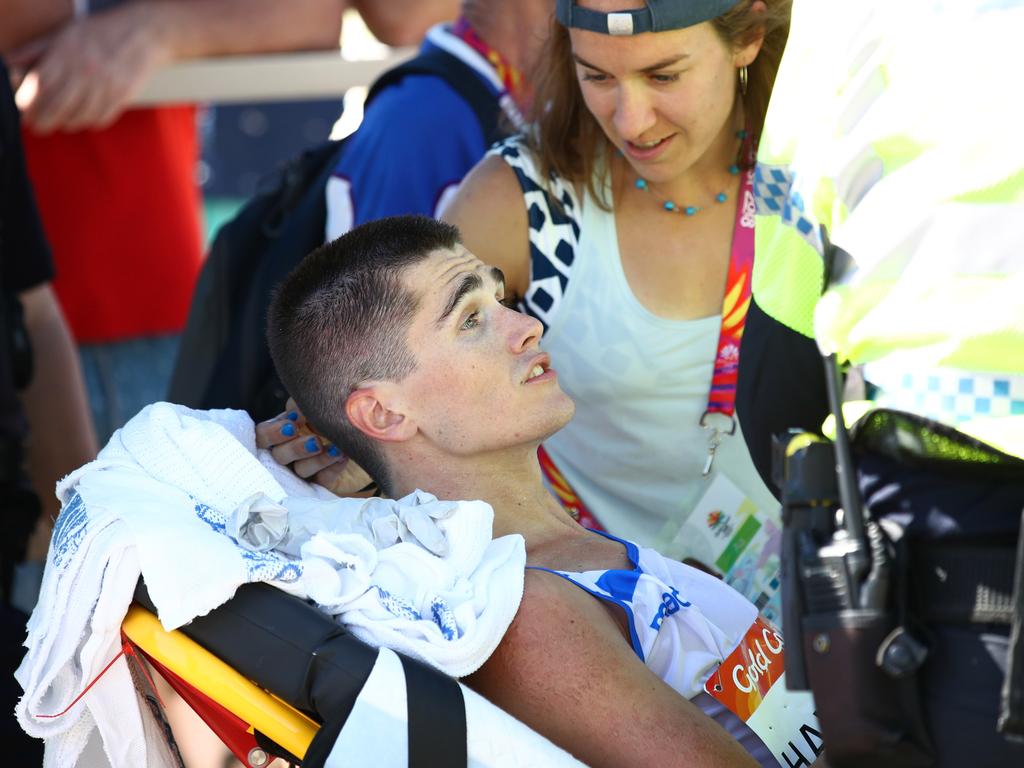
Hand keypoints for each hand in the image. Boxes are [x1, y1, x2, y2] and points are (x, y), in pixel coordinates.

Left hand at [8, 3, 172, 132]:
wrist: (145, 33)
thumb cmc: (101, 32)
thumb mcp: (65, 33)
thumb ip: (36, 50)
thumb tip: (11, 66)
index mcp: (67, 52)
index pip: (41, 85)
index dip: (29, 103)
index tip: (24, 111)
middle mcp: (86, 70)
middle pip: (58, 106)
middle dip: (43, 121)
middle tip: (37, 126)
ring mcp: (106, 85)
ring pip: (80, 117)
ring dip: (66, 124)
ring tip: (60, 123)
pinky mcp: (122, 96)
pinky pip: (101, 119)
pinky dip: (89, 122)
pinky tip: (83, 118)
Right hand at [256, 400, 375, 496]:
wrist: (370, 431)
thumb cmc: (340, 411)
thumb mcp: (321, 403)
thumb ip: (303, 403)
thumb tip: (296, 407)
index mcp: (283, 430)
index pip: (262, 436)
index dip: (273, 432)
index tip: (295, 421)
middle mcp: (290, 452)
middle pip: (278, 456)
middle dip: (295, 448)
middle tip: (315, 441)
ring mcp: (305, 469)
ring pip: (301, 470)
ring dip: (317, 460)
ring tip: (336, 449)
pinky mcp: (323, 483)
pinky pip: (322, 480)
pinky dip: (332, 468)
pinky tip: (343, 456)